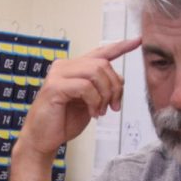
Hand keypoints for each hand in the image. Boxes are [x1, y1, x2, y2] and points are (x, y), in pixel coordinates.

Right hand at [16, 37, 140, 159]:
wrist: (42, 139)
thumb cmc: (62, 121)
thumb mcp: (89, 102)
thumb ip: (101, 88)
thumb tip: (119, 80)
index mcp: (73, 68)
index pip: (100, 52)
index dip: (120, 46)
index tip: (137, 40)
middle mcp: (64, 66)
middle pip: (103, 64)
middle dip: (114, 86)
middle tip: (114, 106)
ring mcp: (58, 75)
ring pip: (95, 72)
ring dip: (105, 94)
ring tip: (101, 111)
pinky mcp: (54, 87)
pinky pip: (85, 87)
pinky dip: (94, 101)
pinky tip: (93, 113)